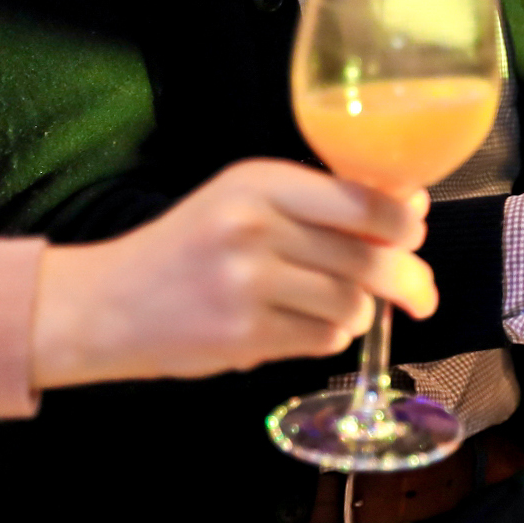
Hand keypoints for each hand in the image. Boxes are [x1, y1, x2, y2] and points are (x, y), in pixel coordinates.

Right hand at [29, 159, 434, 390]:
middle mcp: (255, 228)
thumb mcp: (248, 200)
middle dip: (407, 280)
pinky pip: (324, 339)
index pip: (364, 204)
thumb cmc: (190, 247)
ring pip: (352, 304)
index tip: (415, 235)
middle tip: (420, 293)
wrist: (103, 303)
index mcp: (261, 183)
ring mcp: (247, 285)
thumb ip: (326, 202)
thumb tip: (411, 206)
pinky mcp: (242, 336)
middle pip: (369, 259)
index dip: (404, 224)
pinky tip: (303, 326)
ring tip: (333, 306)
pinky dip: (328, 337)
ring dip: (359, 311)